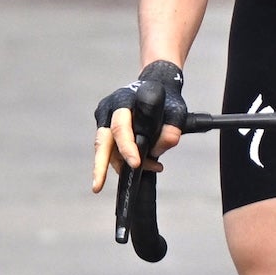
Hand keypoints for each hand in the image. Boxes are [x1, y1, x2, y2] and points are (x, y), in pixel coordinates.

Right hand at [89, 61, 186, 191]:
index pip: (121, 126)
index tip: (136, 164)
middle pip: (102, 140)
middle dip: (100, 164)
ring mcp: (105, 118)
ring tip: (154, 167)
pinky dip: (124, 160)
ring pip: (107, 149)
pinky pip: (111, 150)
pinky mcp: (105, 128)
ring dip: (123, 164)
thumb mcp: (177, 112)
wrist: (157, 89)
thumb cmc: (166, 101)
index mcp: (124, 99)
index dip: (127, 146)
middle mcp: (110, 108)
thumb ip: (172, 129)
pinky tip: (144, 165)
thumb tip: (161, 147)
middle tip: (98, 186)